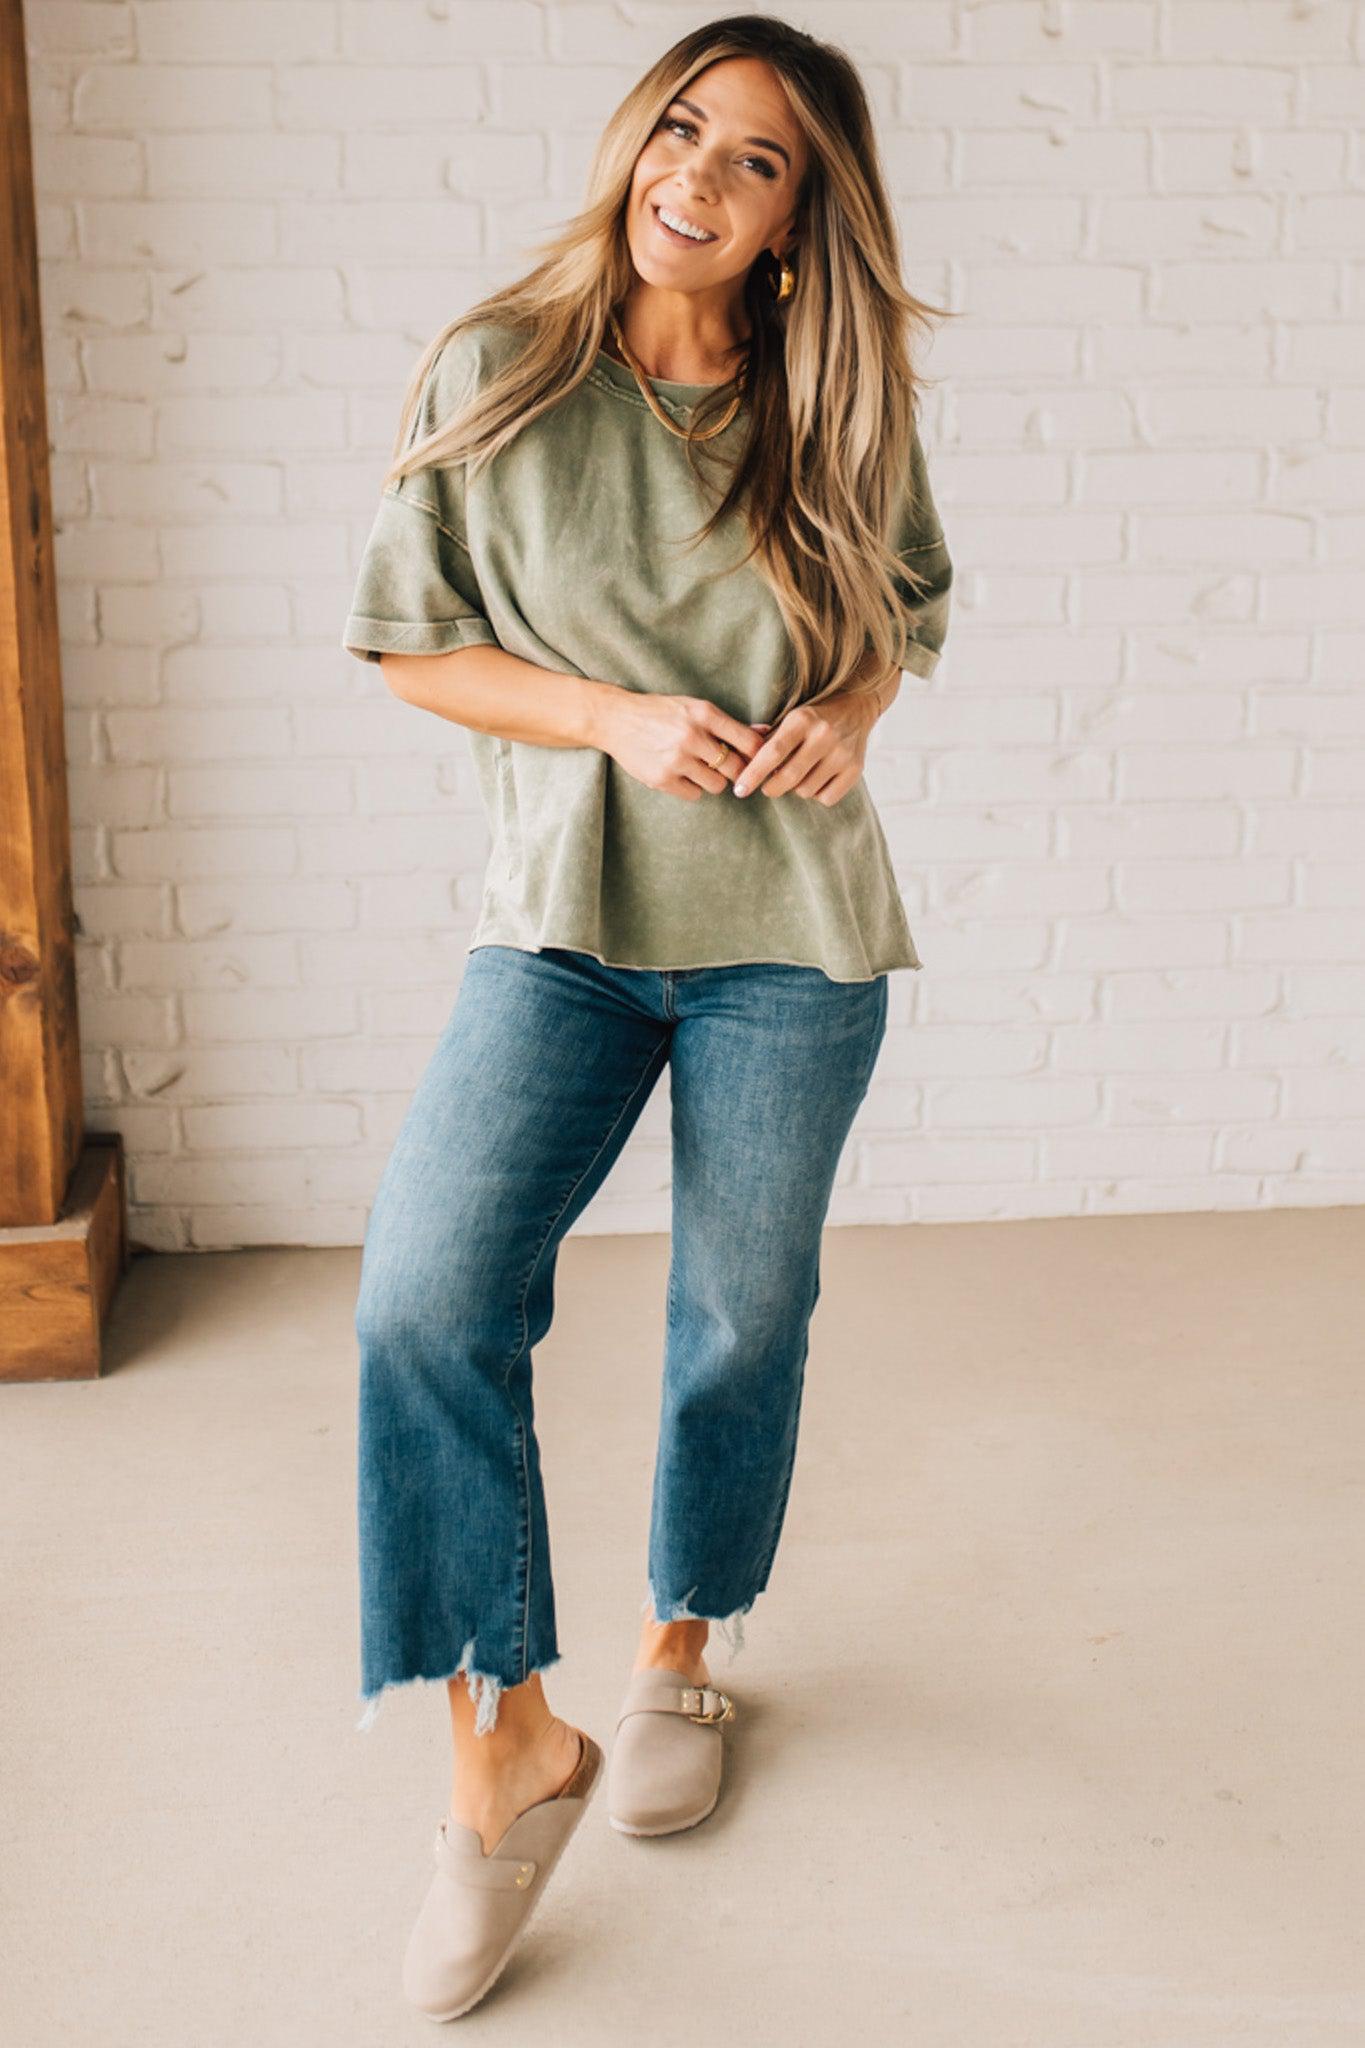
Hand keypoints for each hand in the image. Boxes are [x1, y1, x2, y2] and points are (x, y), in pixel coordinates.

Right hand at [594, 686, 763, 800]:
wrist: (616, 719)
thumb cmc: (661, 712)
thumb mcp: (694, 707)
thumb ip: (728, 723)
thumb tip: (766, 732)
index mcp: (704, 714)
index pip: (749, 742)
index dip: (759, 755)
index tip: (757, 760)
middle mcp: (692, 736)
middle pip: (737, 768)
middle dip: (737, 771)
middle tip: (729, 769)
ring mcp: (676, 760)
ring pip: (717, 785)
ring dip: (714, 780)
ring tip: (700, 769)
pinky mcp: (662, 779)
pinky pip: (694, 794)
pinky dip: (692, 788)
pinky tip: (681, 774)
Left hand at [733, 689, 877, 804]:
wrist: (856, 708)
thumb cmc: (812, 718)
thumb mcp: (789, 719)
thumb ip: (765, 740)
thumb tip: (739, 760)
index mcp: (802, 720)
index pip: (772, 752)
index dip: (753, 774)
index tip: (739, 790)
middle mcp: (824, 735)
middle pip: (789, 777)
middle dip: (771, 788)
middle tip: (767, 788)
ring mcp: (842, 753)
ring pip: (806, 790)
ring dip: (796, 789)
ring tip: (799, 775)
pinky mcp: (855, 769)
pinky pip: (826, 798)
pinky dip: (817, 794)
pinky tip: (817, 779)